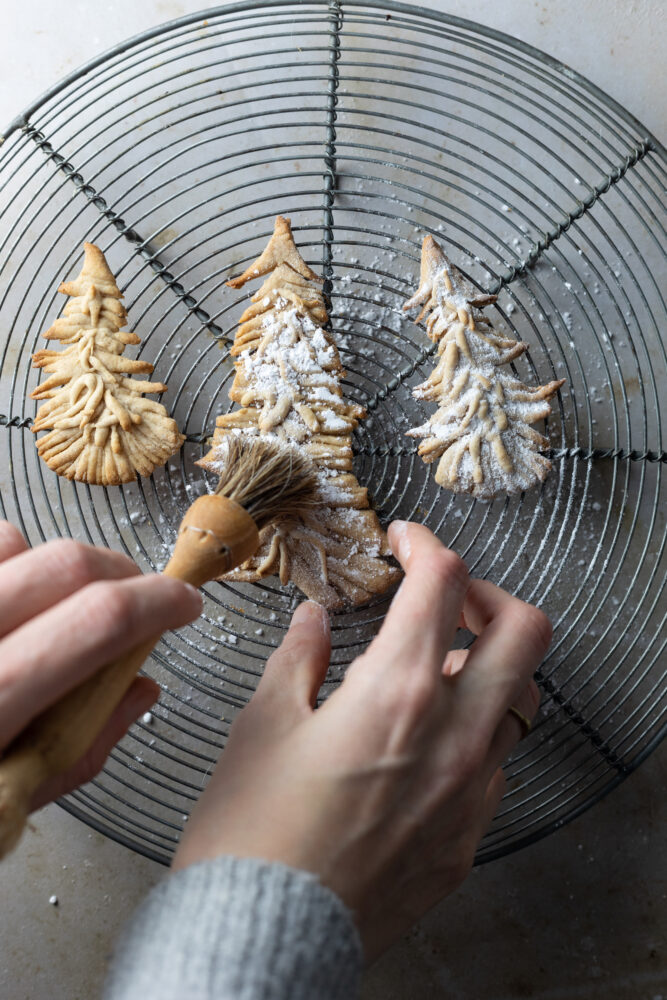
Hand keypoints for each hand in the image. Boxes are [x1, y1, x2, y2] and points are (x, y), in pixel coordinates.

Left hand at [0, 521, 201, 809]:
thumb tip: (142, 690)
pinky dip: (1, 559)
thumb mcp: (9, 798)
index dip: (159, 602)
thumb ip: (82, 744)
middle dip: (122, 572)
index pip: (97, 621)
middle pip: (66, 564)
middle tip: (136, 596)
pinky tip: (3, 598)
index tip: (184, 604)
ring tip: (50, 605)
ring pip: (13, 539)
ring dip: (51, 566)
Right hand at [173, 520, 549, 958]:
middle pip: (525, 631)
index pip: (443, 583)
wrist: (266, 937)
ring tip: (426, 675)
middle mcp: (453, 735)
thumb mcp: (262, 725)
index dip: (426, 544)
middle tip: (446, 598)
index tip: (404, 542)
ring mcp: (472, 790)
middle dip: (490, 595)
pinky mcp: (468, 836)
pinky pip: (495, 763)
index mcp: (397, 691)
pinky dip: (471, 732)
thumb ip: (299, 659)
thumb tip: (315, 622)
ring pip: (520, 698)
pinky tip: (419, 745)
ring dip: (485, 668)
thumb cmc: (251, 832)